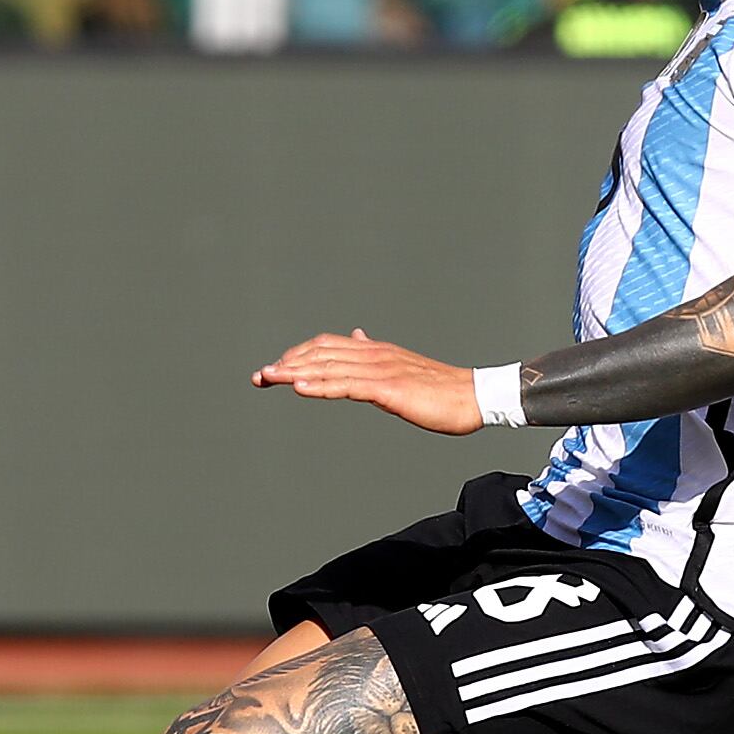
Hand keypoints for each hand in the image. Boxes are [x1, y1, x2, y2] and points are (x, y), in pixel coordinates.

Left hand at [252, 329, 481, 433]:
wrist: (474, 397)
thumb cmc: (441, 389)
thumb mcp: (402, 367)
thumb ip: (375, 354)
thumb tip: (356, 337)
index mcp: (376, 350)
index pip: (327, 346)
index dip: (298, 354)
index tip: (275, 368)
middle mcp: (374, 354)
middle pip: (320, 353)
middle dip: (286, 363)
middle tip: (259, 376)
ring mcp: (380, 370)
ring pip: (328, 367)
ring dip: (293, 372)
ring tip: (266, 378)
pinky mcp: (388, 388)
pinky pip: (346, 385)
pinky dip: (319, 384)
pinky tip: (298, 387)